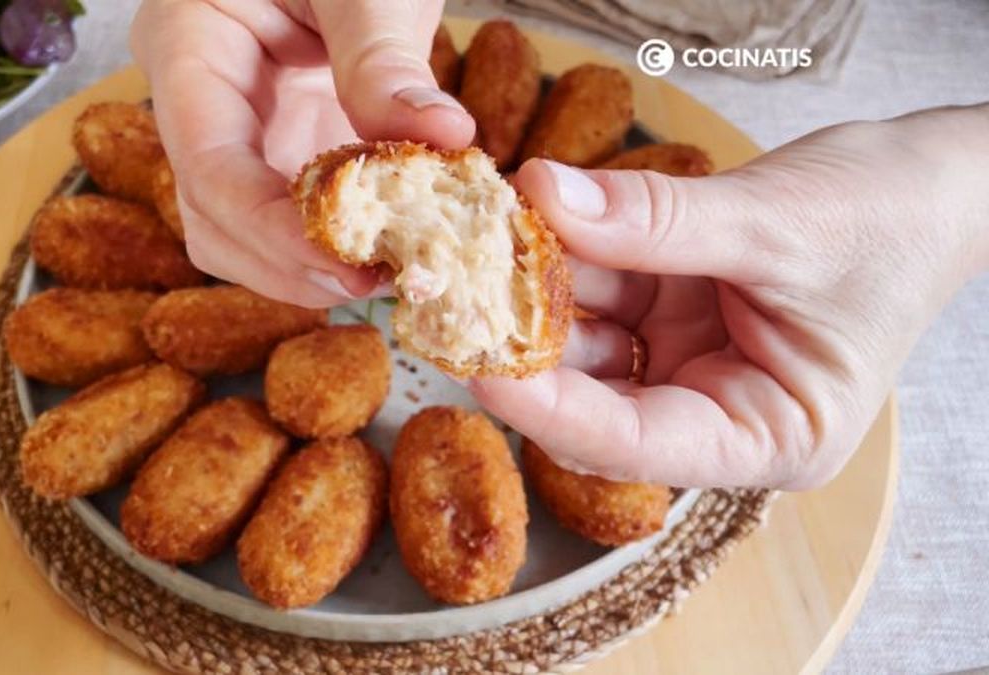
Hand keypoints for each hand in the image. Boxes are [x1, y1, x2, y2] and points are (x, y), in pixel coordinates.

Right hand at [130, 0, 473, 306]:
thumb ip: (383, 54)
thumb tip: (442, 136)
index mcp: (184, 44)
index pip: (206, 167)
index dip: (272, 233)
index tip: (351, 267)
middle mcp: (194, 101)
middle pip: (211, 219)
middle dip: (288, 266)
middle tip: (379, 285)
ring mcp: (232, 130)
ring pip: (237, 235)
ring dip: (303, 271)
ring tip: (386, 277)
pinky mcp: (272, 146)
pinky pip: (281, 217)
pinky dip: (328, 245)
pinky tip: (382, 252)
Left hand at [473, 105, 988, 488]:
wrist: (933, 180)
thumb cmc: (893, 220)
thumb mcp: (775, 223)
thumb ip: (657, 220)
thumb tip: (545, 198)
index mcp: (769, 436)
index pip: (639, 443)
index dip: (552, 411)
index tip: (481, 367)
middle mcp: (719, 411)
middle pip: (599, 397)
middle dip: (531, 343)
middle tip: (460, 293)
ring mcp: (690, 361)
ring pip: (589, 340)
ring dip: (539, 289)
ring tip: (488, 236)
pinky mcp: (673, 314)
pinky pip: (605, 293)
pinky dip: (568, 256)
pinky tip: (529, 217)